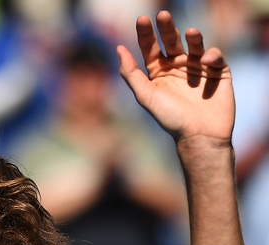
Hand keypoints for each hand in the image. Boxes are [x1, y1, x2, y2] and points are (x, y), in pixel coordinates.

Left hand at [118, 11, 233, 148]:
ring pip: (195, 45)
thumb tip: (118, 49)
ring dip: (193, 37)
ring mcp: (198, 68)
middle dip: (167, 27)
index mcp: (158, 71)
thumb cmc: (169, 118)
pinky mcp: (218, 72)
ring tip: (191, 32)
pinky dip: (212, 54)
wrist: (199, 136)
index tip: (142, 19)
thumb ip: (131, 73)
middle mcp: (177, 66)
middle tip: (163, 15)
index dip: (146, 33)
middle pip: (171, 41)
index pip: (150, 47)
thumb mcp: (146, 96)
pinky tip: (206, 60)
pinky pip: (215, 56)